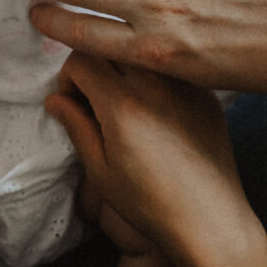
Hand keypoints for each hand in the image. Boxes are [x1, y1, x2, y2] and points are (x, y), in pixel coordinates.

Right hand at [48, 52, 253, 257]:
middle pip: (111, 45)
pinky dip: (154, 78)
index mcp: (123, 103)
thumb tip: (55, 99)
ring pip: (143, 52)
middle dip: (94, 63)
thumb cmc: (150, 204)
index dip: (67, 76)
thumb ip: (76, 126)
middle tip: (93, 95)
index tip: (72, 100)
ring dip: (124, 65)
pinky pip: (172, 70)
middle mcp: (156, 85)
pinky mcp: (206, 94)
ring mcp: (186, 86)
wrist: (211, 221)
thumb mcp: (101, 171)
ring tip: (124, 101)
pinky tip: (156, 111)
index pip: (82, 58)